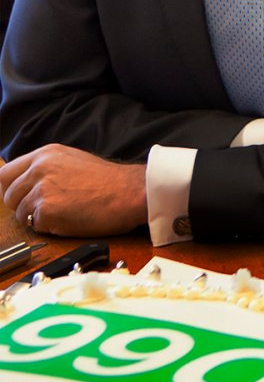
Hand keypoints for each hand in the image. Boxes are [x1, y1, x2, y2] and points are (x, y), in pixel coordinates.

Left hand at [0, 144, 146, 236]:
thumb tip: (30, 183)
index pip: (6, 173)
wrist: (132, 192)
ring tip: (63, 214)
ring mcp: (41, 189)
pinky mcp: (47, 210)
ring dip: (37, 218)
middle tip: (43, 209)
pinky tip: (70, 220)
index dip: (11, 188)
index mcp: (45, 155)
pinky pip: (36, 225)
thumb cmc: (112, 181)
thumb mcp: (75, 161)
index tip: (20, 196)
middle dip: (22, 205)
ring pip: (20, 212)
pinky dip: (50, 227)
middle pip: (9, 195)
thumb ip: (49, 169)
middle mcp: (39, 169)